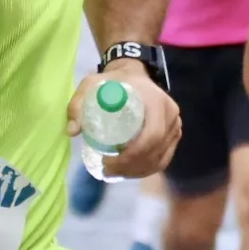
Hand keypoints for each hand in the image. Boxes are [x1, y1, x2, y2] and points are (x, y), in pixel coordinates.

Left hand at [68, 63, 182, 179]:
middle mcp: (171, 114)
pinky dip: (147, 169)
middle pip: (156, 150)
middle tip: (107, 170)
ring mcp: (175, 126)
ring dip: (138, 171)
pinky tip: (129, 172)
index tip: (108, 161)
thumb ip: (79, 103)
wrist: (134, 76)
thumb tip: (73, 131)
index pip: (152, 135)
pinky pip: (163, 159)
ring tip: (114, 173)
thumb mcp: (92, 85)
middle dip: (131, 166)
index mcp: (156, 101)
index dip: (132, 155)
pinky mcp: (174, 135)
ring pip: (160, 158)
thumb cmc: (114, 82)